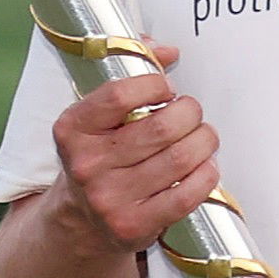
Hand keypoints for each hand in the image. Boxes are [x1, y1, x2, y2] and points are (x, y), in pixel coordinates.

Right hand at [46, 45, 215, 255]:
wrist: (79, 221)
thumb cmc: (99, 156)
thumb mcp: (97, 117)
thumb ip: (129, 75)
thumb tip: (168, 50)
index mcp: (72, 130)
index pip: (120, 94)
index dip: (154, 84)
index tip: (166, 88)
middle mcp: (87, 164)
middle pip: (162, 127)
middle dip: (190, 113)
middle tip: (192, 113)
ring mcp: (109, 199)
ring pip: (180, 158)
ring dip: (204, 141)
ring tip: (203, 137)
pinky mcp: (133, 226)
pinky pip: (187, 195)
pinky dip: (206, 175)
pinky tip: (205, 166)